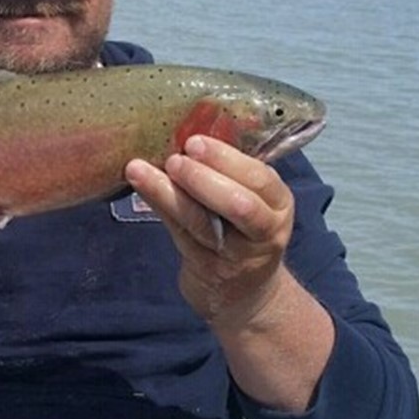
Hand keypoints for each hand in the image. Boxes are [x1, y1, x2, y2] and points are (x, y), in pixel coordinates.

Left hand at [125, 135, 296, 332]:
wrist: (245, 294)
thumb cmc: (244, 230)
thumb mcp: (252, 200)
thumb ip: (231, 172)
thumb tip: (189, 124)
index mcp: (278, 203)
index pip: (261, 179)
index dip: (228, 159)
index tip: (195, 141)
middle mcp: (264, 231)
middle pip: (238, 204)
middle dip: (203, 178)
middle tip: (174, 158)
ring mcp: (235, 255)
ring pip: (202, 223)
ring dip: (169, 194)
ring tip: (139, 169)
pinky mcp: (207, 270)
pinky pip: (180, 235)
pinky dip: (159, 208)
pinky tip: (142, 188)